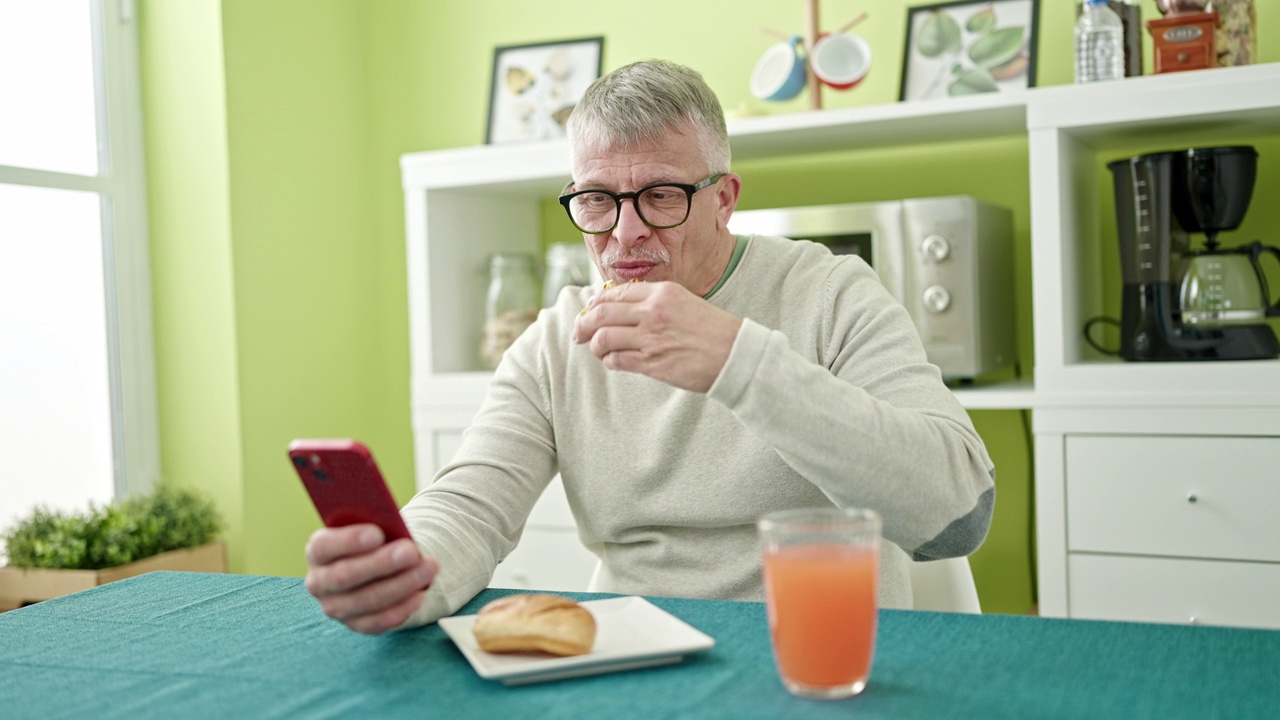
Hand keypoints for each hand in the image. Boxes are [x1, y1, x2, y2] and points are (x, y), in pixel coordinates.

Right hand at [304, 524, 438, 634]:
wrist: (377, 565)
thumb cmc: (374, 540)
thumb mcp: (371, 528)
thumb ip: (376, 527)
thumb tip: (395, 530)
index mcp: (317, 551)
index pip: (324, 547)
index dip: (348, 541)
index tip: (377, 533)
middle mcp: (319, 582)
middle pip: (346, 576)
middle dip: (382, 563)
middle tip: (411, 552)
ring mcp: (336, 607)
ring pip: (367, 600)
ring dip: (401, 584)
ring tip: (428, 568)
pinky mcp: (356, 624)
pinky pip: (379, 621)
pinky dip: (402, 607)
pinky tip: (420, 593)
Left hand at [573, 281, 741, 392]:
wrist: (735, 354)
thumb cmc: (713, 331)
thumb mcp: (685, 303)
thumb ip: (655, 303)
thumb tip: (623, 309)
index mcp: (662, 292)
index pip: (616, 292)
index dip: (596, 303)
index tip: (589, 311)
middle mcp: (653, 311)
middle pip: (602, 313)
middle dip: (584, 323)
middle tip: (579, 332)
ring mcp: (651, 337)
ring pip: (603, 337)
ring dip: (595, 345)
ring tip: (597, 349)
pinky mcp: (652, 362)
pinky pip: (617, 359)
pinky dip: (609, 360)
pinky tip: (614, 360)